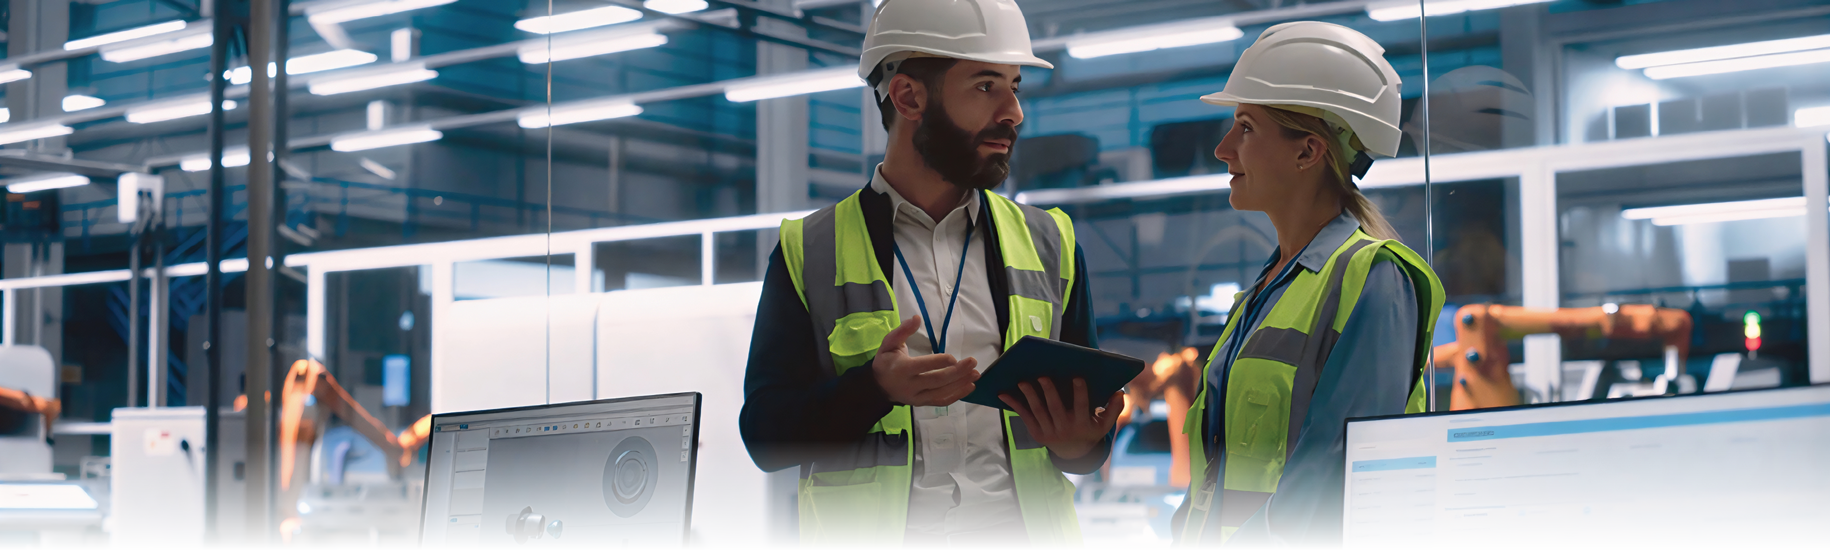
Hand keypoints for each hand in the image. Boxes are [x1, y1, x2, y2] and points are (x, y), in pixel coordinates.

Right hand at [872, 315, 980, 406]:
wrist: (878, 387)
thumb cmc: (885, 361)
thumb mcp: (888, 344)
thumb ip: (902, 331)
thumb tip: (917, 318)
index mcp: (901, 369)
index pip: (922, 366)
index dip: (938, 363)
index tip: (954, 358)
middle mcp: (910, 385)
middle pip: (936, 381)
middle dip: (957, 372)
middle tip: (973, 362)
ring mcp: (917, 397)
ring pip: (942, 392)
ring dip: (961, 383)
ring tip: (976, 374)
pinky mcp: (923, 403)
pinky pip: (941, 401)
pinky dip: (957, 395)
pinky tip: (970, 386)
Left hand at [999, 377, 1123, 460]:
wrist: (1073, 453)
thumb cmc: (1090, 431)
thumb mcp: (1104, 425)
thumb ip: (1114, 409)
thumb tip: (1120, 392)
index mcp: (1082, 424)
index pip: (1082, 407)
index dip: (1080, 393)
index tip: (1078, 377)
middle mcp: (1065, 429)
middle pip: (1055, 408)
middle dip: (1049, 392)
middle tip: (1043, 375)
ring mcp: (1049, 432)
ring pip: (1038, 411)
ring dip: (1029, 396)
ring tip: (1023, 381)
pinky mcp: (1037, 433)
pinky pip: (1024, 417)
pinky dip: (1014, 405)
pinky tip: (1004, 394)